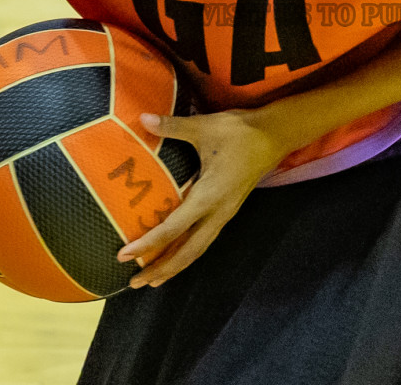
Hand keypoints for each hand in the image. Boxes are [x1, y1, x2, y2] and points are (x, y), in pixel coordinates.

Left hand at [116, 108, 290, 288]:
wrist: (275, 135)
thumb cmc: (240, 132)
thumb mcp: (205, 127)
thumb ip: (172, 126)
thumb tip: (143, 118)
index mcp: (209, 196)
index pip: (173, 228)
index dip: (148, 243)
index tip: (124, 254)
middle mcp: (218, 212)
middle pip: (188, 252)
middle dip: (162, 269)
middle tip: (135, 283)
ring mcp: (225, 213)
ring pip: (198, 249)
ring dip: (175, 265)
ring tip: (153, 278)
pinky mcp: (228, 209)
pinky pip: (205, 239)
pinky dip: (187, 252)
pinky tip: (176, 254)